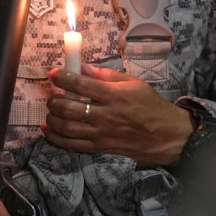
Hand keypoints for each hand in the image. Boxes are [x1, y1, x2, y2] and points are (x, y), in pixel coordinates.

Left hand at [43, 64, 192, 166]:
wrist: (167, 135)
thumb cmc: (150, 105)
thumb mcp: (133, 83)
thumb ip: (106, 75)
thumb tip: (82, 67)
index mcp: (114, 95)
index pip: (81, 85)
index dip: (62, 77)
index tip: (54, 73)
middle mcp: (106, 116)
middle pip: (69, 108)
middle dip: (54, 100)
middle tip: (52, 95)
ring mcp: (102, 134)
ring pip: (67, 128)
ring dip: (52, 119)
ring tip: (51, 111)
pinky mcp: (101, 149)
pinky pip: (72, 145)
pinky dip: (56, 138)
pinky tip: (48, 130)